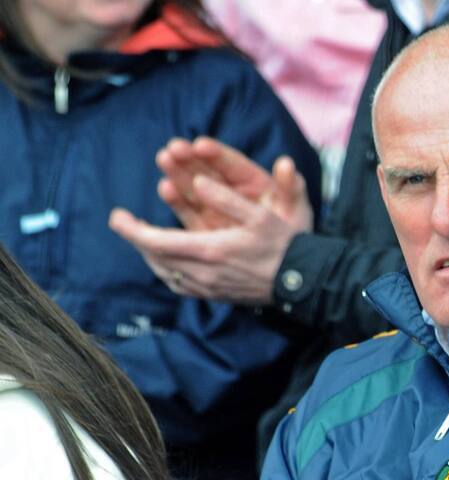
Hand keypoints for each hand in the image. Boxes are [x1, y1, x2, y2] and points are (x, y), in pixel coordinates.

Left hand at [109, 194, 297, 304]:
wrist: (300, 282)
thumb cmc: (282, 246)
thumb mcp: (258, 214)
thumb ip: (225, 198)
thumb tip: (196, 183)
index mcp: (209, 250)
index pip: (156, 242)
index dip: (132, 230)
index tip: (117, 217)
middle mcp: (203, 273)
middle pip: (155, 258)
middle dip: (137, 240)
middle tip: (125, 223)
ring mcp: (208, 288)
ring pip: (165, 273)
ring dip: (150, 255)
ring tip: (143, 239)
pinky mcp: (215, 295)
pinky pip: (179, 284)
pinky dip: (166, 269)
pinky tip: (168, 261)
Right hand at [156, 137, 312, 234]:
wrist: (286, 267)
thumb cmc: (294, 233)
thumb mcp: (297, 209)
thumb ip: (291, 187)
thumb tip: (286, 164)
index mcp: (253, 183)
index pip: (231, 164)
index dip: (216, 154)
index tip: (201, 146)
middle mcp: (231, 193)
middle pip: (206, 171)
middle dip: (188, 158)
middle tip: (173, 149)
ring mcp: (215, 209)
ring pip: (192, 188)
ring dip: (177, 173)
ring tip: (164, 159)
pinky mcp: (204, 228)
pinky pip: (188, 211)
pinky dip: (177, 200)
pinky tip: (166, 189)